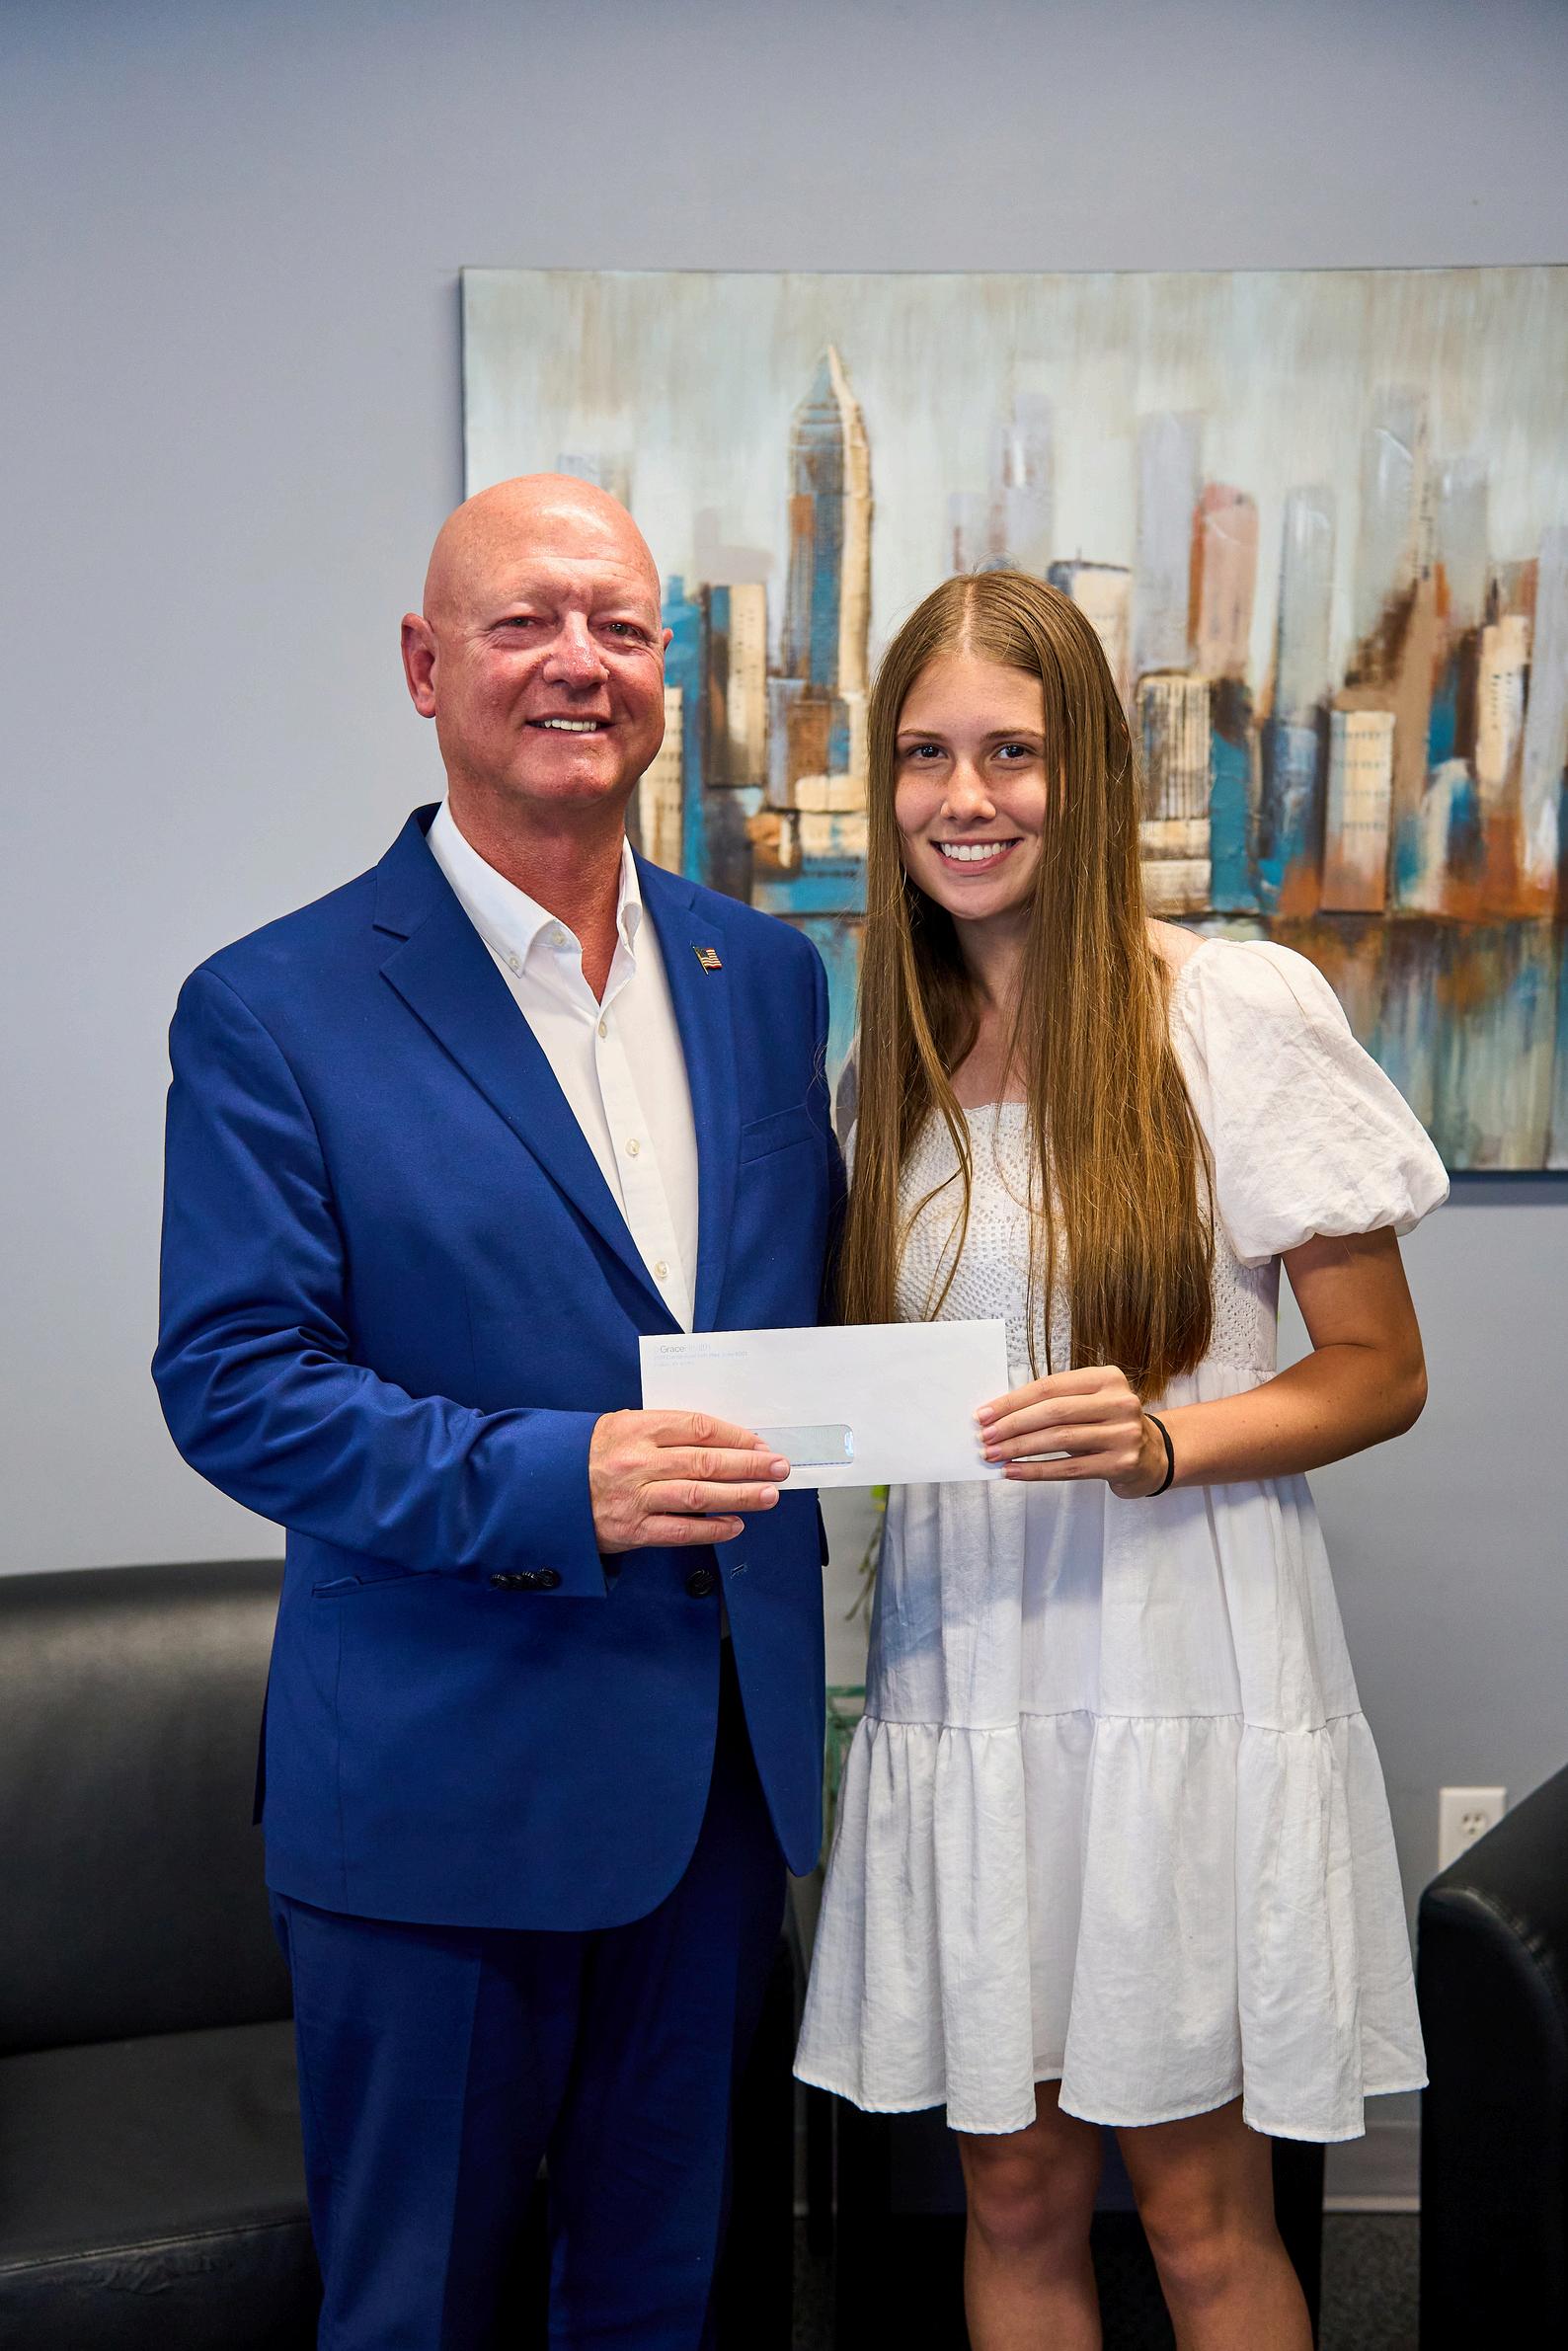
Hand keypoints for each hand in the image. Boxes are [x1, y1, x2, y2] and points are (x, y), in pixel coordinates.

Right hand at [589, 1410, 790, 1553]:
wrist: (544, 1491)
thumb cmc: (588, 1456)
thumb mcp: (619, 1426)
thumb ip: (662, 1430)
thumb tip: (717, 1439)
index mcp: (637, 1429)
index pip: (698, 1428)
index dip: (735, 1436)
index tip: (759, 1444)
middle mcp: (638, 1462)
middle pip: (706, 1461)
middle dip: (749, 1466)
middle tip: (778, 1468)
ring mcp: (636, 1497)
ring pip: (698, 1495)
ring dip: (739, 1496)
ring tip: (768, 1496)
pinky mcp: (632, 1529)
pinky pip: (680, 1530)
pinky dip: (711, 1529)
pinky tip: (734, 1525)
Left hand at [977, 1365, 1167, 1497]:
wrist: (1153, 1455)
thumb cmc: (1108, 1425)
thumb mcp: (1089, 1403)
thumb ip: (1055, 1403)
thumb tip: (999, 1416)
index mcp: (1107, 1378)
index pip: (1050, 1386)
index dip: (1012, 1401)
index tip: (984, 1414)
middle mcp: (1120, 1402)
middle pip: (1054, 1412)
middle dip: (1012, 1425)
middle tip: (984, 1437)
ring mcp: (1124, 1433)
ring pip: (1059, 1439)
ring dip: (1019, 1448)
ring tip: (993, 1455)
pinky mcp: (1121, 1463)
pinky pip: (1070, 1469)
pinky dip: (1036, 1471)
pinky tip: (1014, 1472)